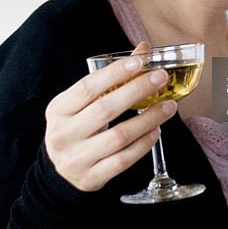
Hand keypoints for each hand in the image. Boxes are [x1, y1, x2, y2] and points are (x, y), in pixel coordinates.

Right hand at [45, 46, 176, 190]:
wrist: (61, 170)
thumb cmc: (77, 127)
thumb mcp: (84, 103)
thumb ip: (111, 78)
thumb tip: (143, 50)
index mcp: (58, 110)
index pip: (87, 87)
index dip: (114, 73)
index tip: (140, 62)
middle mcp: (62, 134)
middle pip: (105, 110)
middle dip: (137, 91)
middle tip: (161, 78)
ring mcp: (76, 159)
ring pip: (118, 137)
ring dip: (148, 119)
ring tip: (169, 107)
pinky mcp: (91, 178)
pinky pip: (123, 160)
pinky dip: (143, 145)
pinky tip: (156, 131)